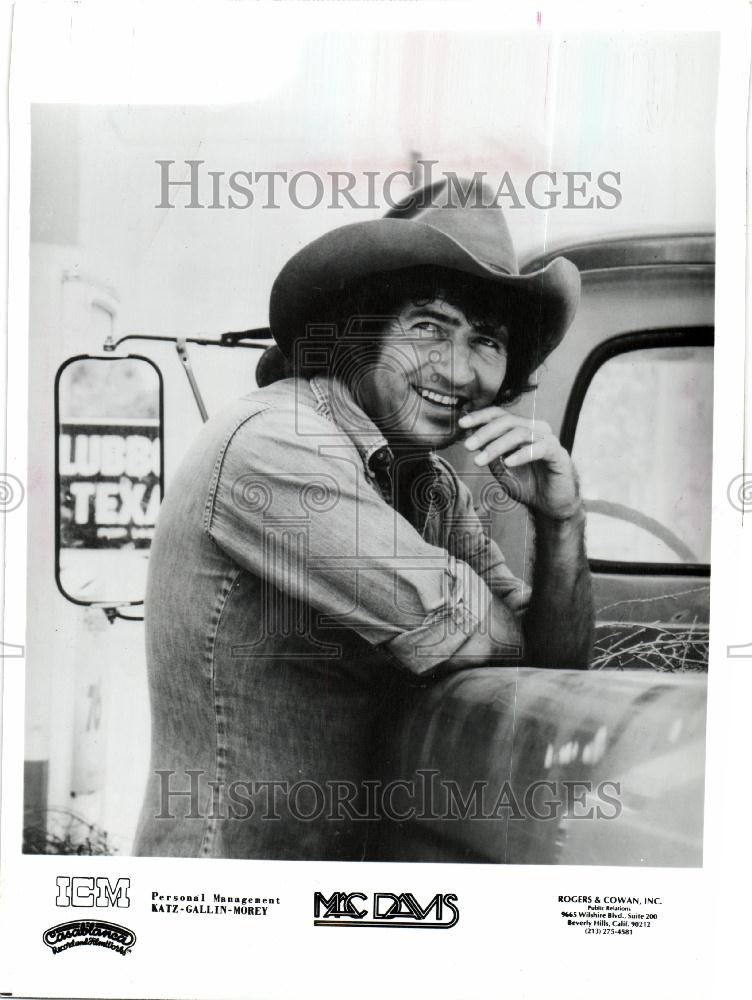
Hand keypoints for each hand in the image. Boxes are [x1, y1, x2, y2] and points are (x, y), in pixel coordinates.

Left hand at [459, 408, 580, 519]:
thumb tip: (470, 438)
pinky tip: (507, 463)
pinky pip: (539, 449)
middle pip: (507, 421)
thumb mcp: (501, 468)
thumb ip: (489, 453)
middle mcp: (536, 429)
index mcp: (522, 428)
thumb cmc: (527, 485)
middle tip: (468, 446)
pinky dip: (521, 455)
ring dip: (497, 446)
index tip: (462, 424)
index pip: (499, 415)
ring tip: (481, 460)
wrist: (550, 506)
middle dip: (484, 433)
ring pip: (520, 433)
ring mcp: (548, 440)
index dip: (480, 417)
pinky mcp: (558, 454)